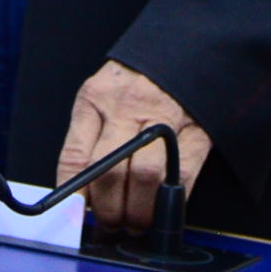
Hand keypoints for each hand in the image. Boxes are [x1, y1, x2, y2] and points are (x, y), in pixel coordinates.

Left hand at [57, 62, 210, 233]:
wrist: (183, 49)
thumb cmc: (135, 78)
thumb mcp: (100, 95)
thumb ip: (87, 139)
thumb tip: (79, 194)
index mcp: (96, 98)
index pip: (75, 157)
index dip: (74, 197)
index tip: (75, 215)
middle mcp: (127, 107)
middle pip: (109, 171)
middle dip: (108, 209)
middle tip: (109, 222)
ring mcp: (165, 118)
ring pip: (145, 176)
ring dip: (137, 210)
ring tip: (133, 221)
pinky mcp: (196, 130)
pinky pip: (182, 175)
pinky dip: (169, 201)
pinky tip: (161, 208)